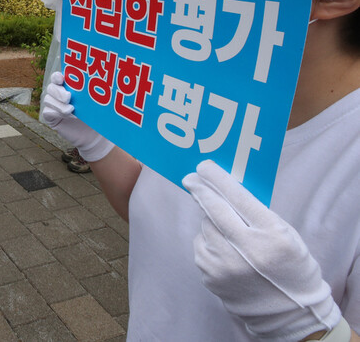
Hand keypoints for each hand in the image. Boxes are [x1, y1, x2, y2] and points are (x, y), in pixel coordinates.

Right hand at [40, 72, 113, 161]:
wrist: (93, 135)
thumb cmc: (95, 116)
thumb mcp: (94, 103)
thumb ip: (90, 94)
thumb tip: (92, 84)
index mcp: (67, 87)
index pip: (57, 77)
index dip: (57, 76)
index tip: (62, 78)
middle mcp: (58, 95)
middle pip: (51, 87)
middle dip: (58, 91)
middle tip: (68, 97)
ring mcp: (54, 106)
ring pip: (48, 99)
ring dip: (59, 104)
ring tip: (71, 109)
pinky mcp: (51, 118)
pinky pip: (47, 112)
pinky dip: (57, 112)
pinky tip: (68, 115)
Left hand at [183, 161, 341, 339]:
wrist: (287, 312)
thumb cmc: (289, 266)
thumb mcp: (285, 235)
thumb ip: (257, 212)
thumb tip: (224, 187)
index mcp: (271, 235)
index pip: (238, 197)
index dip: (218, 179)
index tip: (204, 167)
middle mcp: (246, 250)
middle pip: (214, 208)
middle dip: (200, 189)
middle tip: (190, 178)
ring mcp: (225, 265)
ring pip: (205, 226)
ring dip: (210, 221)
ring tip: (228, 231)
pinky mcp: (211, 276)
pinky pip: (202, 246)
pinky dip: (209, 241)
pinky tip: (225, 251)